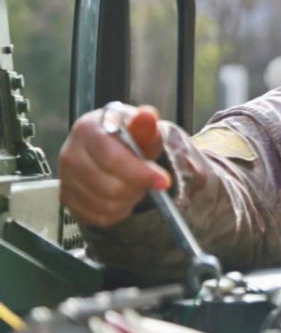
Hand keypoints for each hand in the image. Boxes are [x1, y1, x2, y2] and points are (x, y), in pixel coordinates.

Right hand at [59, 104, 169, 227]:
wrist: (112, 146)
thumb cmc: (128, 137)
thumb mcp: (142, 128)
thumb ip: (146, 125)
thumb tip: (148, 115)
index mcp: (87, 130)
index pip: (111, 158)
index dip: (139, 173)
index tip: (163, 181)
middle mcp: (70, 154)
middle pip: (109, 187)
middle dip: (136, 187)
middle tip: (147, 179)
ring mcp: (66, 178)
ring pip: (105, 204)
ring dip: (129, 199)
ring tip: (134, 185)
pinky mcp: (67, 199)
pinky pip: (98, 217)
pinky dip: (118, 211)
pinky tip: (122, 196)